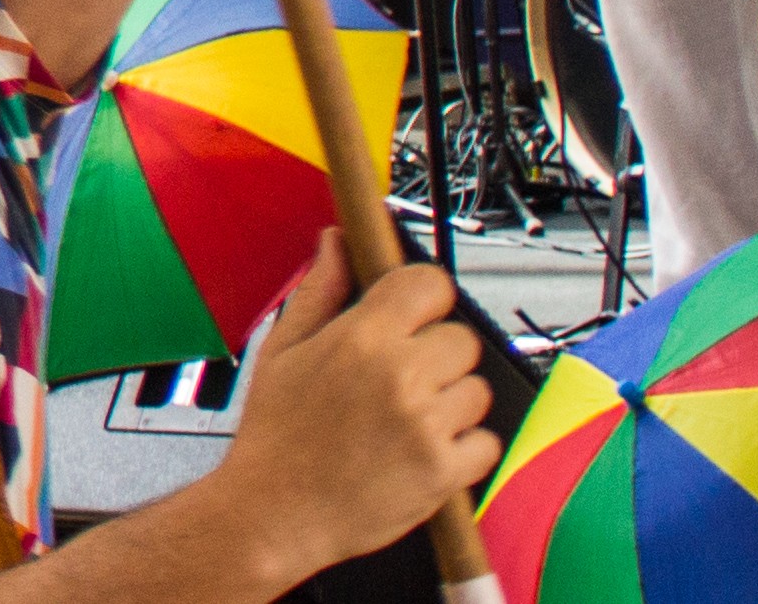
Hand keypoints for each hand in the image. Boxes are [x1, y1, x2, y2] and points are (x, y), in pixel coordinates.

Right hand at [204, 241, 496, 578]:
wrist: (272, 514)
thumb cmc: (275, 436)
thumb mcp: (283, 349)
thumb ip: (321, 289)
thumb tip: (337, 242)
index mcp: (362, 338)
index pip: (430, 284)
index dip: (424, 296)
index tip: (416, 311)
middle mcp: (400, 376)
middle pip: (461, 338)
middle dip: (437, 354)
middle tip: (404, 377)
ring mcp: (426, 426)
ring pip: (477, 390)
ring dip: (452, 402)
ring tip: (409, 419)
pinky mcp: (443, 472)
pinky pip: (486, 442)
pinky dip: (465, 449)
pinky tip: (425, 450)